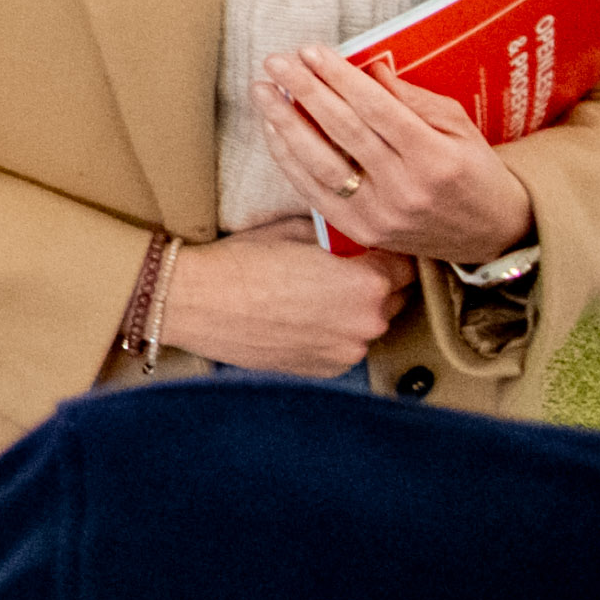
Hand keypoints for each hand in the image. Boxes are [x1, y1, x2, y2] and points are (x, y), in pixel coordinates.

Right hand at [156, 215, 403, 376]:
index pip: (406, 264)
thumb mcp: (296, 228)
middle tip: (334, 268)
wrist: (193, 301)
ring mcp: (348, 352)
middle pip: (393, 297)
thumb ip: (341, 238)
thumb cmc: (239, 261)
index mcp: (366, 282)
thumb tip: (359, 240)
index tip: (366, 248)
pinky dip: (332, 333)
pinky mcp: (326, 370)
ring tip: (309, 295)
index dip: (385, 253)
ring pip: (368, 324)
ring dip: (352, 310)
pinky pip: (344, 346)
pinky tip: (298, 317)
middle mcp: (367, 322)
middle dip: (372, 282)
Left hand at [254, 44, 540, 262]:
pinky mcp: (362, 232)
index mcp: (435, 159)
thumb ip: (414, 100)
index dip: (340, 79)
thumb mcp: (461, 128)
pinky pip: (314, 192)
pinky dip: (289, 158)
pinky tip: (273, 129)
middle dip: (305, 92)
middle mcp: (406, 189)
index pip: (377, 111)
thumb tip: (370, 67)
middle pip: (345, 132)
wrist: (493, 236)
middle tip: (276, 61)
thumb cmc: (475, 171)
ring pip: (321, 164)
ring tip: (263, 91)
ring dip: (286, 123)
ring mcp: (381, 215)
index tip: (310, 50)